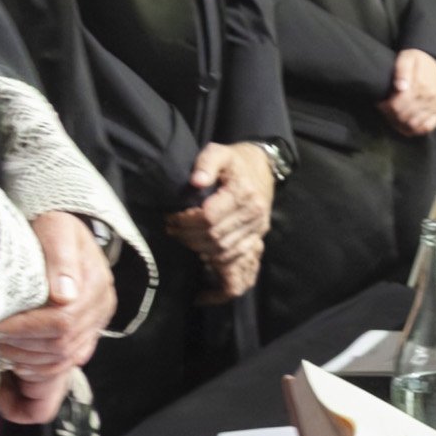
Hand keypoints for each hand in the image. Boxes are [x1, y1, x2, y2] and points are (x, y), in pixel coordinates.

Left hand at [0, 213, 115, 420]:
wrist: (65, 235)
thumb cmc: (56, 229)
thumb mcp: (58, 230)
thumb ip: (61, 258)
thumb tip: (64, 296)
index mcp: (96, 284)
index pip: (62, 320)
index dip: (25, 328)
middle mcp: (101, 307)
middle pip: (62, 343)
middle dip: (22, 344)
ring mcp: (97, 323)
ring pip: (64, 357)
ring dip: (28, 358)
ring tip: (0, 347)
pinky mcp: (89, 333)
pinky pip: (70, 361)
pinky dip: (43, 368)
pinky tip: (20, 362)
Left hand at [170, 144, 275, 301]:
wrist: (264, 168)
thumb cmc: (235, 161)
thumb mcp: (219, 151)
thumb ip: (206, 163)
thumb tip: (195, 181)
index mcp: (243, 193)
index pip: (209, 217)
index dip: (185, 221)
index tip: (171, 218)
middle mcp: (254, 215)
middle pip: (215, 238)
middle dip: (188, 238)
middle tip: (171, 230)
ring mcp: (257, 232)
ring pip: (225, 254)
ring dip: (200, 252)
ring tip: (184, 243)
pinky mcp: (257, 242)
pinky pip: (242, 269)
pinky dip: (222, 280)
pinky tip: (203, 284)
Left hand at [382, 49, 435, 136]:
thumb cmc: (421, 62)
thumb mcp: (408, 58)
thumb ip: (402, 70)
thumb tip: (399, 87)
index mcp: (421, 85)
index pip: (398, 105)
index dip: (385, 107)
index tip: (380, 103)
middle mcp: (430, 98)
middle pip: (404, 116)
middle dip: (390, 116)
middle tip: (384, 111)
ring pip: (414, 124)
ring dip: (399, 124)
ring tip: (392, 117)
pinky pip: (427, 128)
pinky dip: (414, 130)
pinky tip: (405, 126)